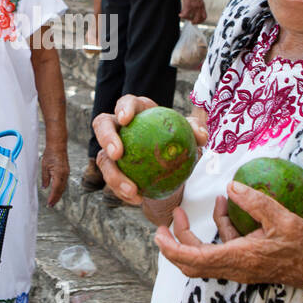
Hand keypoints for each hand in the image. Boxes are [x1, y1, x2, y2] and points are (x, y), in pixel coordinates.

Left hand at [40, 143, 68, 206]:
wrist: (58, 145)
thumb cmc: (50, 154)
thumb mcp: (44, 167)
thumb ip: (45, 178)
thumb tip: (45, 187)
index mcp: (59, 174)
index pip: (55, 189)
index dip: (53, 197)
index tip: (49, 203)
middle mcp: (64, 175)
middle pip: (60, 190)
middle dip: (56, 198)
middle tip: (50, 205)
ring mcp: (66, 173)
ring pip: (63, 187)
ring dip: (58, 194)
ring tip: (53, 200)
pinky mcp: (66, 171)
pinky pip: (63, 183)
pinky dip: (60, 189)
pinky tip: (56, 191)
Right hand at [91, 95, 207, 205]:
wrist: (171, 165)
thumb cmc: (179, 141)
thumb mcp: (191, 136)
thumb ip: (195, 131)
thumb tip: (200, 136)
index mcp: (137, 111)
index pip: (126, 103)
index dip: (122, 108)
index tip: (125, 120)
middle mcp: (119, 127)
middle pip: (102, 125)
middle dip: (105, 138)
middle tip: (116, 154)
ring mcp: (110, 149)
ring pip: (103, 159)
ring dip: (113, 176)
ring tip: (131, 190)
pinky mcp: (111, 169)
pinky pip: (112, 181)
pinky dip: (122, 192)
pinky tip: (137, 200)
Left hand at [154, 183, 302, 286]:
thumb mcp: (282, 218)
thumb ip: (256, 201)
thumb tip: (231, 186)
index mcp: (239, 258)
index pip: (195, 259)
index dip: (172, 248)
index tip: (158, 235)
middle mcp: (236, 267)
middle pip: (192, 263)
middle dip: (173, 244)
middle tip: (162, 225)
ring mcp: (241, 267)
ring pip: (205, 257)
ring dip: (192, 236)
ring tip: (183, 213)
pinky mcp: (247, 263)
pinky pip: (223, 250)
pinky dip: (217, 230)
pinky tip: (223, 207)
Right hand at [180, 0, 206, 23]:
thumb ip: (197, 3)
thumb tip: (194, 7)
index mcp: (202, 4)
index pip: (204, 16)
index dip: (200, 21)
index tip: (196, 21)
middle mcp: (199, 6)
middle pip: (199, 19)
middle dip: (194, 22)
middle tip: (190, 22)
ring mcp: (194, 6)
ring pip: (191, 17)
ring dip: (187, 18)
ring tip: (183, 16)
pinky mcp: (188, 5)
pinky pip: (185, 14)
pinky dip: (182, 16)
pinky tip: (180, 14)